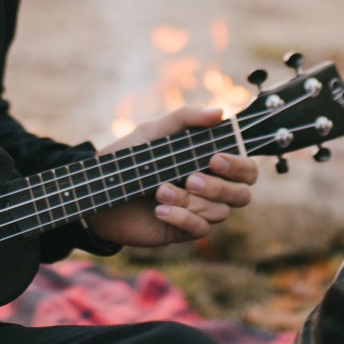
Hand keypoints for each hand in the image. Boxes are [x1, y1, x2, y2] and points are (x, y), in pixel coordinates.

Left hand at [82, 105, 258, 248]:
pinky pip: (199, 230)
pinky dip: (182, 218)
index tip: (215, 157)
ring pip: (220, 212)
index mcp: (208, 163)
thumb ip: (184, 118)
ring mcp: (197, 211)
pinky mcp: (182, 230)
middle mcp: (209, 189)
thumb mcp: (152, 132)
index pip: (245, 168)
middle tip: (192, 177)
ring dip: (191, 201)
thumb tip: (220, 112)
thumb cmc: (127, 159)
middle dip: (221, 187)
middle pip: (242, 194)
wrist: (98, 191)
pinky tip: (159, 210)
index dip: (239, 164)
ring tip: (160, 191)